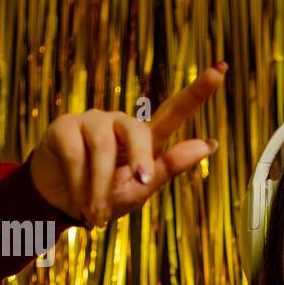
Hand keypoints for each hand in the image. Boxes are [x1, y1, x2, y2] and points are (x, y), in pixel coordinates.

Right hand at [28, 63, 226, 226]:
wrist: (61, 205)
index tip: (222, 69)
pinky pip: (76, 155)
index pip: (175, 111)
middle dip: (140, 161)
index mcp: (146, 138)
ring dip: (101, 187)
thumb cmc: (106, 197)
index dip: (198, 91)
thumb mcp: (141, 190)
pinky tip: (80, 202)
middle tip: (140, 183)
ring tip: (98, 215)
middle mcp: (121, 123)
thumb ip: (170, 166)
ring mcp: (92, 120)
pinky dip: (79, 184)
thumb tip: (209, 144)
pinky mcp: (64, 126)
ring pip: (104, 149)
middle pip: (138, 132)